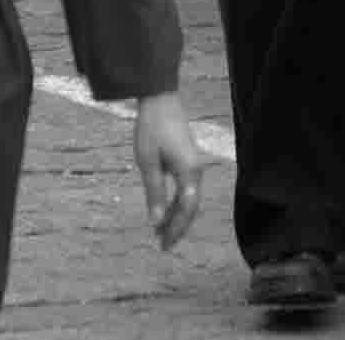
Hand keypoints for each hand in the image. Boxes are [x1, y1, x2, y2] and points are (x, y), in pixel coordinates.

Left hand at [131, 91, 204, 247]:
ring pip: (189, 200)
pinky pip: (186, 189)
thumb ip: (154, 193)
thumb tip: (155, 221)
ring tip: (160, 231)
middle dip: (177, 227)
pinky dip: (177, 203)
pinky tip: (164, 210)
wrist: (160, 99)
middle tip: (161, 244)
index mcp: (189, 172)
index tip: (163, 244)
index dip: (176, 229)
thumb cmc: (152, 129)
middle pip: (190, 207)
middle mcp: (197, 171)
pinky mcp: (189, 161)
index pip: (186, 210)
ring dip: (176, 216)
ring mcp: (195, 165)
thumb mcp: (148, 162)